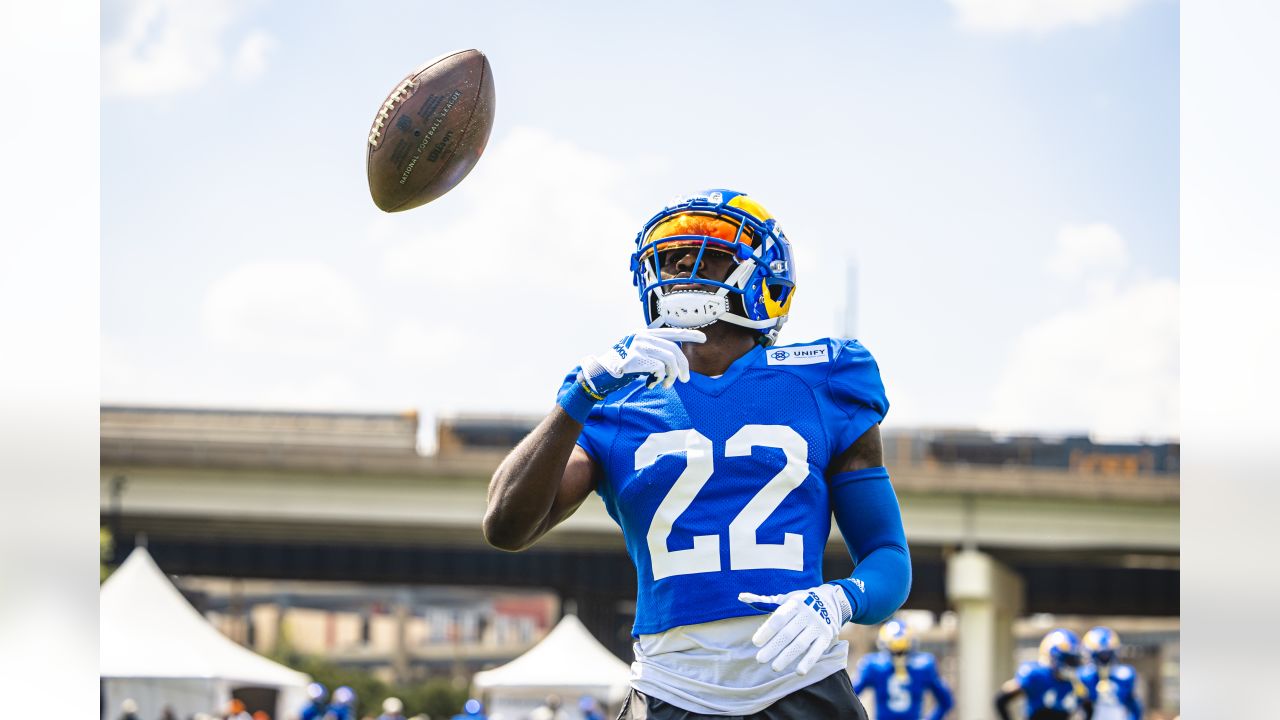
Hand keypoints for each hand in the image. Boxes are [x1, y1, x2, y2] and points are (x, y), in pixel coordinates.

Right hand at [578, 328, 705, 395]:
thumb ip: (655, 353)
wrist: (600, 374)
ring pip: (670, 359)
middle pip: (674, 350)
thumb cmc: (622, 368)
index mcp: (645, 334)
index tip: (703, 338)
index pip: (672, 332)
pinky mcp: (636, 358)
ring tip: (665, 385)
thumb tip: (677, 364)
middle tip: (684, 380)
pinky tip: (651, 383)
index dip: (689, 334)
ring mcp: (639, 346)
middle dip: (683, 367)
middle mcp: (643, 337)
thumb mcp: (639, 355)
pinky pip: (659, 368)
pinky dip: (659, 379)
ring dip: (671, 375)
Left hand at [738, 584, 850, 674]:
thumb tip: (741, 597)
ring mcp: (817, 626)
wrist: (831, 601)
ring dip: (787, 657)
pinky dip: (808, 662)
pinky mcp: (826, 636)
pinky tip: (798, 672)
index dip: (767, 631)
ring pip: (801, 643)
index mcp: (794, 603)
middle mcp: (807, 614)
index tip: (755, 643)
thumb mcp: (785, 598)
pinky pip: (817, 651)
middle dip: (773, 647)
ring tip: (774, 667)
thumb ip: (764, 601)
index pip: (779, 618)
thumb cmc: (801, 602)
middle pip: (788, 633)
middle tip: (759, 659)